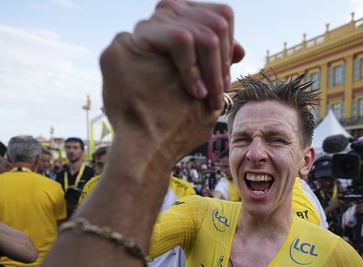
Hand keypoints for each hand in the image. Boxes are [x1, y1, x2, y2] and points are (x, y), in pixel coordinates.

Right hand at [99, 1, 244, 163]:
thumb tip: (239, 51)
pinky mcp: (123, 48)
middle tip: (221, 85)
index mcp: (163, 43)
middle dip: (221, 53)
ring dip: (212, 65)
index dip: (224, 40)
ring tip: (207, 95)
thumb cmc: (171, 132)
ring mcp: (130, 40)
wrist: (144, 153)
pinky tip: (193, 93)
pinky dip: (194, 68)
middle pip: (203, 17)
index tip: (230, 69)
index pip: (204, 18)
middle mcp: (145, 36)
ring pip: (196, 28)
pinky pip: (181, 39)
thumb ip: (212, 71)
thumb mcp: (199, 98)